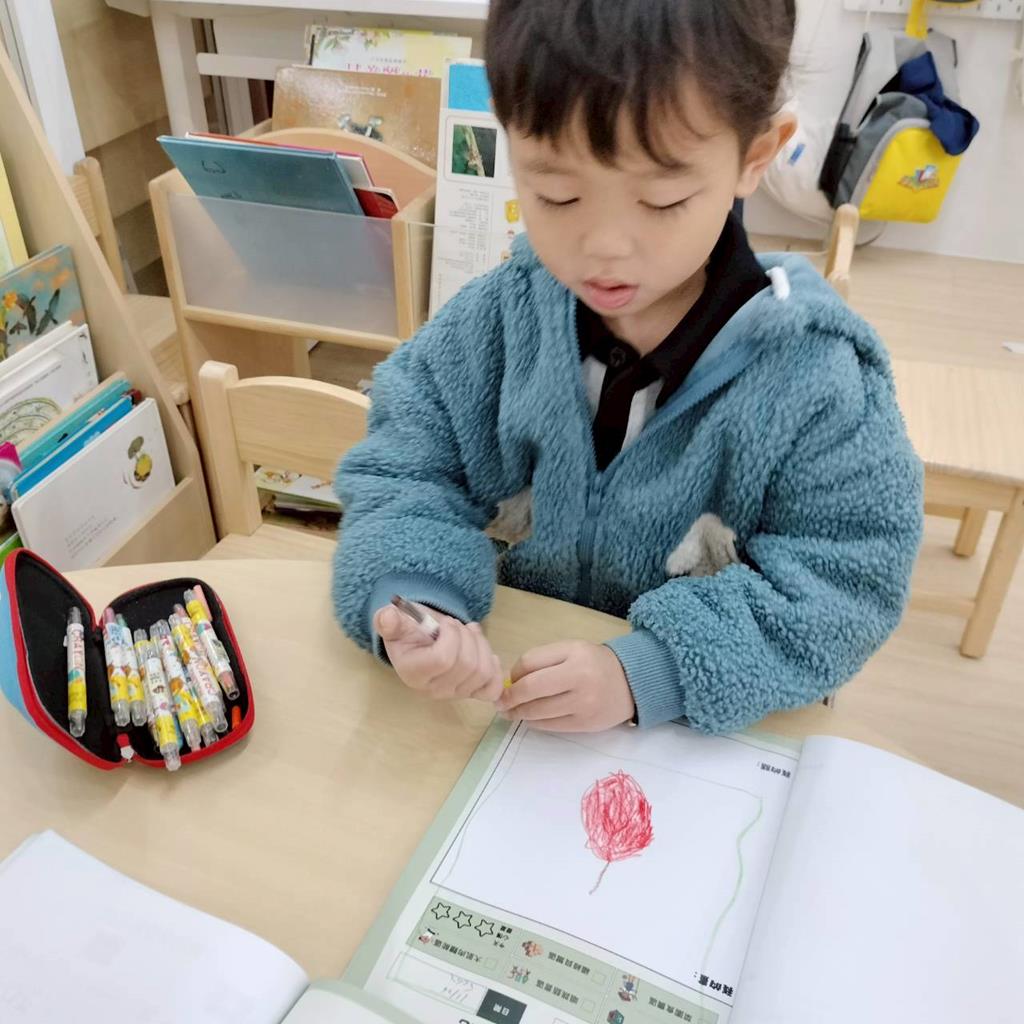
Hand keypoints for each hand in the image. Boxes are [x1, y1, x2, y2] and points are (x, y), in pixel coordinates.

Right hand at [374, 604, 503, 701]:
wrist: (419, 640)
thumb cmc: (409, 631)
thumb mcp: (395, 622)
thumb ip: (389, 620)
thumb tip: (387, 617)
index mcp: (413, 673)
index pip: (444, 659)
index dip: (451, 635)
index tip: (445, 622)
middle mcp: (433, 690)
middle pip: (467, 664)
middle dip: (467, 636)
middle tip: (457, 626)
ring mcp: (454, 694)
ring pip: (483, 671)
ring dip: (481, 645)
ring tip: (469, 633)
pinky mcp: (471, 693)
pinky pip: (492, 689)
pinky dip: (494, 669)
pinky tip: (484, 652)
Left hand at [497, 641, 635, 731]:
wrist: (631, 683)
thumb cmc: (594, 663)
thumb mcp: (571, 650)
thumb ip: (542, 660)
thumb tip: (511, 680)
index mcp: (574, 654)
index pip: (530, 663)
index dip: (513, 673)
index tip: (509, 681)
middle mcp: (579, 678)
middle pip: (531, 689)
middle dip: (510, 697)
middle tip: (500, 703)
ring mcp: (583, 704)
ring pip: (538, 711)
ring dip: (519, 713)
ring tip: (511, 712)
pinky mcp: (586, 724)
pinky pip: (551, 726)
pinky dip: (535, 723)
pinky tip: (530, 719)